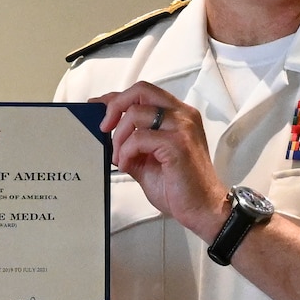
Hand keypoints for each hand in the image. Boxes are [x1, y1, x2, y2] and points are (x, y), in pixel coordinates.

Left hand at [95, 83, 228, 241]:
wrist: (202, 208)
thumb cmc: (179, 186)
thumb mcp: (148, 157)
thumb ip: (132, 141)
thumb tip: (106, 132)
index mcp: (178, 114)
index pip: (143, 92)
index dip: (116, 97)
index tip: (96, 106)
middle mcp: (183, 115)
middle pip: (141, 90)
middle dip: (115, 106)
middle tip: (104, 128)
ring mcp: (182, 127)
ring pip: (136, 114)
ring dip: (119, 137)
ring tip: (120, 157)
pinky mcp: (177, 144)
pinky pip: (138, 138)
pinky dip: (126, 152)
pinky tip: (128, 165)